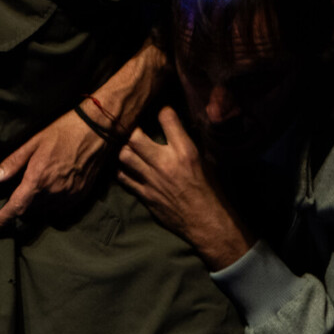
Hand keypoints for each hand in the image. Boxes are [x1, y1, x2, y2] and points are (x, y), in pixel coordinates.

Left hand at [0, 106, 108, 233]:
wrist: (97, 131)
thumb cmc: (62, 132)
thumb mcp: (32, 143)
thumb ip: (13, 163)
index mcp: (38, 180)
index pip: (15, 208)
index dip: (1, 221)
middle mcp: (54, 193)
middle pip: (29, 211)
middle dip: (18, 208)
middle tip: (12, 197)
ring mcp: (69, 196)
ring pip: (45, 211)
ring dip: (35, 206)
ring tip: (33, 190)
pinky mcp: (81, 196)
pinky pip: (60, 209)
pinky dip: (51, 204)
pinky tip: (50, 190)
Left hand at [118, 107, 251, 270]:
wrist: (208, 223)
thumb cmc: (212, 192)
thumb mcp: (206, 162)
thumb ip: (187, 146)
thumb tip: (176, 131)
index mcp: (186, 152)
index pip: (167, 119)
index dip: (162, 110)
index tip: (160, 110)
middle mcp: (166, 163)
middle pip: (134, 137)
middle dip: (131, 128)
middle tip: (133, 127)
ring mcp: (152, 180)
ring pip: (124, 155)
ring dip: (123, 148)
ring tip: (127, 146)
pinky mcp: (145, 195)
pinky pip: (123, 178)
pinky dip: (121, 170)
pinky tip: (125, 167)